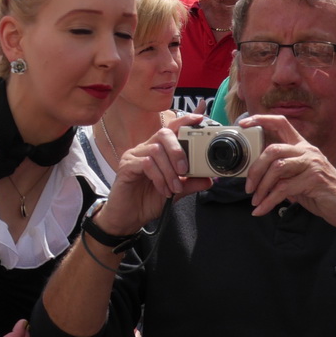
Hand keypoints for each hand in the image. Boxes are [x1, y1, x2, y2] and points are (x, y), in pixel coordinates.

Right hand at [101, 112, 205, 233]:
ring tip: (174, 187)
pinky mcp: (126, 166)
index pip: (170, 129)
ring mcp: (133, 156)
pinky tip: (163, 190)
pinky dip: (159, 178)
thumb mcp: (176, 191)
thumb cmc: (148, 200)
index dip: (184, 121)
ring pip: (156, 150)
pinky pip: (146, 164)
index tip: (199, 118)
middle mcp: (144, 149)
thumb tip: (209, 179)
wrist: (128, 217)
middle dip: (178, 150)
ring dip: (170, 170)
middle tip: (184, 170)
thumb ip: (190, 183)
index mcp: (157, 150)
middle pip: (163, 133)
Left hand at [240, 114, 335, 229]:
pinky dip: (268, 201)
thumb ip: (281, 172)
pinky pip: (283, 189)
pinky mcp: (315, 179)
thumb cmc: (322, 193)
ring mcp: (313, 164)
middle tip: (248, 187)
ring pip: (277, 168)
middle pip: (272, 150)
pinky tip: (261, 210)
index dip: (261, 120)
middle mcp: (308, 151)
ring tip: (255, 200)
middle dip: (255, 169)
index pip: (281, 123)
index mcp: (303, 147)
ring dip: (261, 187)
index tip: (244, 124)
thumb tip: (256, 175)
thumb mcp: (299, 178)